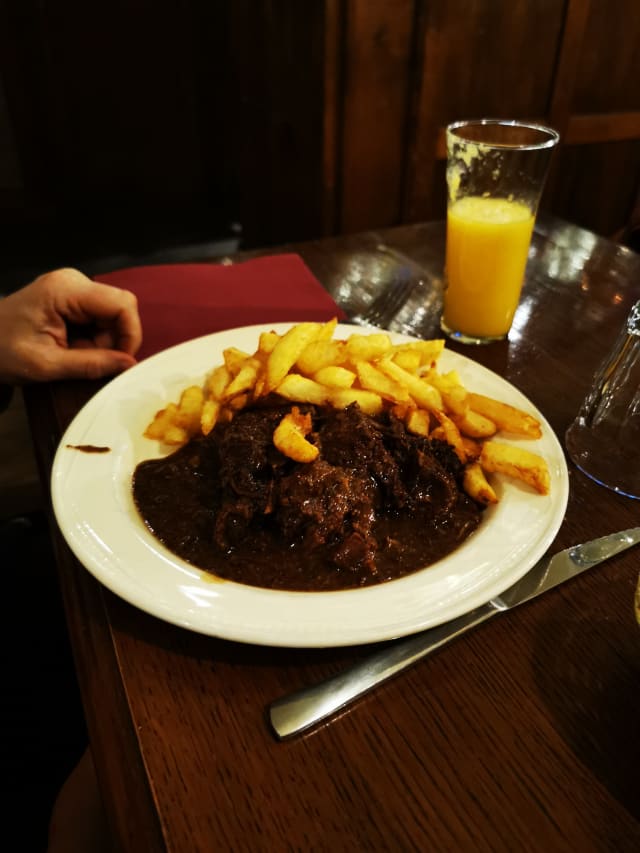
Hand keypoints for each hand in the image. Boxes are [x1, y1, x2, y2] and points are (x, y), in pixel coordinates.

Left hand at [0, 268, 142, 383]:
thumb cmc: (3, 352)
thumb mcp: (47, 365)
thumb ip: (91, 364)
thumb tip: (129, 365)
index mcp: (65, 289)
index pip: (122, 304)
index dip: (129, 334)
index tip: (120, 362)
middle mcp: (73, 281)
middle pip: (119, 309)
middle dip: (113, 341)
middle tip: (89, 362)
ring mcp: (73, 287)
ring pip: (112, 316)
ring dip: (102, 342)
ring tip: (74, 356)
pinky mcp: (72, 297)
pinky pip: (100, 317)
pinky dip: (93, 339)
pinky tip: (72, 348)